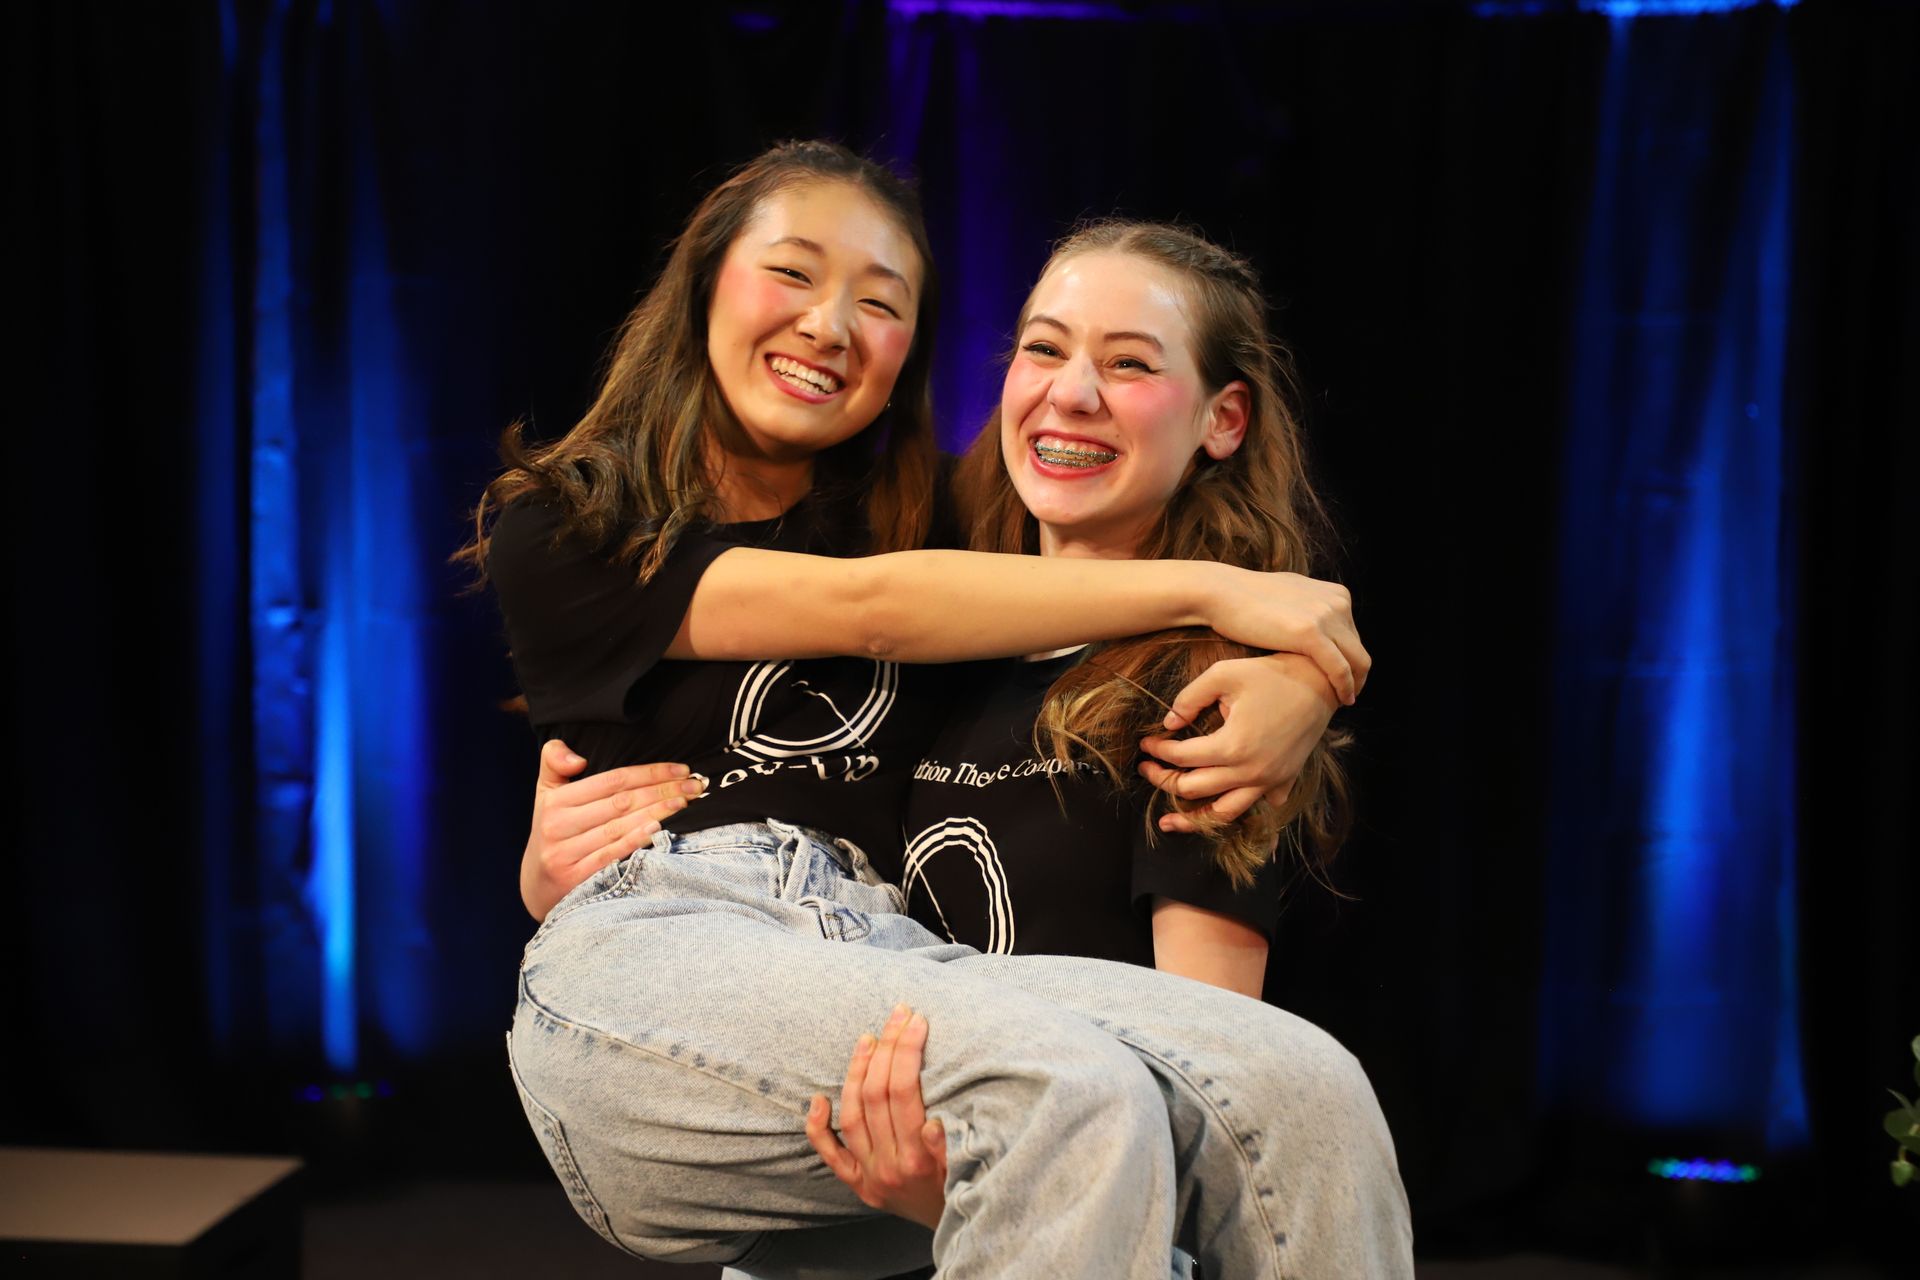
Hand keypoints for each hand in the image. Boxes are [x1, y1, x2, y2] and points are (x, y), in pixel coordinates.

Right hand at [520, 739, 704, 920]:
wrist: (538, 885)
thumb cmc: (553, 831)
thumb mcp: (546, 794)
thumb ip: (554, 761)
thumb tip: (577, 757)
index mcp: (555, 801)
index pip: (612, 780)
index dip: (649, 772)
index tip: (680, 769)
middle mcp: (558, 827)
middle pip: (621, 802)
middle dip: (663, 790)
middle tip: (694, 785)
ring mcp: (565, 854)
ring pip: (620, 827)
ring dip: (658, 813)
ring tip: (686, 803)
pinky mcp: (575, 879)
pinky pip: (612, 854)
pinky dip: (637, 840)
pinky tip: (660, 828)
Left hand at [805, 1005, 947, 1230]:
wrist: (952, 1227)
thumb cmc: (963, 1188)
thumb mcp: (965, 1169)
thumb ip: (947, 1150)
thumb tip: (933, 1123)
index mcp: (918, 1160)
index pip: (903, 1093)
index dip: (906, 1051)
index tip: (916, 1021)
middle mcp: (888, 1166)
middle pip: (877, 1096)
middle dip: (887, 1048)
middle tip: (897, 1015)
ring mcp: (868, 1174)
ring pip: (852, 1115)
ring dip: (857, 1071)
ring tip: (868, 1038)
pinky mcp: (857, 1182)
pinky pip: (830, 1154)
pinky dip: (819, 1127)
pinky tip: (817, 1099)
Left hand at [1141, 651, 1339, 830]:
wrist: (1322, 682)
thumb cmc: (1271, 674)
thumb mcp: (1224, 674)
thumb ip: (1189, 698)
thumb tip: (1168, 722)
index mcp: (1231, 746)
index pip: (1180, 757)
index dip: (1157, 752)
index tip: (1145, 744)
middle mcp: (1249, 772)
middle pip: (1193, 790)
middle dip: (1163, 781)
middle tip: (1147, 769)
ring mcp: (1269, 781)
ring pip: (1223, 814)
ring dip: (1192, 817)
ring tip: (1169, 820)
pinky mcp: (1284, 782)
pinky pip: (1256, 806)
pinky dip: (1235, 808)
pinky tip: (1220, 804)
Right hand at [1208, 568, 1368, 703]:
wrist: (1222, 592)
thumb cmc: (1247, 598)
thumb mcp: (1292, 597)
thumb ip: (1310, 609)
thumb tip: (1312, 620)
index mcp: (1336, 594)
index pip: (1354, 636)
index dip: (1350, 660)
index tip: (1341, 680)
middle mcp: (1337, 602)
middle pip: (1358, 649)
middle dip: (1356, 675)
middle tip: (1346, 697)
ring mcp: (1326, 616)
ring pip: (1357, 661)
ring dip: (1354, 685)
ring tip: (1344, 702)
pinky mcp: (1311, 633)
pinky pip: (1339, 669)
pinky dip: (1345, 688)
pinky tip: (1341, 701)